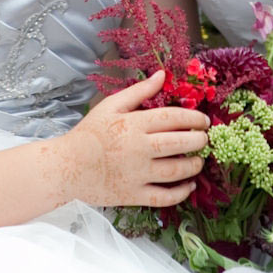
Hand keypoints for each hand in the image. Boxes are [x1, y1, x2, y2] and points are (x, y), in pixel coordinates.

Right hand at [58, 70, 210, 208]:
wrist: (67, 166)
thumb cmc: (89, 133)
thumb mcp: (111, 105)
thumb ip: (139, 91)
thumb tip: (163, 75)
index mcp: (133, 124)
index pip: (173, 118)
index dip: (193, 118)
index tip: (203, 120)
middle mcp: (138, 149)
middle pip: (178, 143)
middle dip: (198, 140)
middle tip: (205, 138)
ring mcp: (136, 174)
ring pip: (174, 171)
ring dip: (193, 165)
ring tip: (199, 160)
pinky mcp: (133, 195)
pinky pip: (162, 197)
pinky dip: (180, 193)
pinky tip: (189, 185)